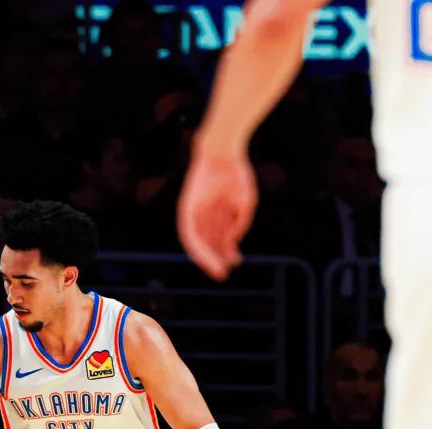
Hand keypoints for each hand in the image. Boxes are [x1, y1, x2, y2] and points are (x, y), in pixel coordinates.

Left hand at [177, 150, 257, 280]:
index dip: (221, 255)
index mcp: (216, 214)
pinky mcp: (185, 207)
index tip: (230, 267)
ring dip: (207, 257)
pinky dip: (197, 244)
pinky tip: (207, 253)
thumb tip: (233, 241)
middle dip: (215, 260)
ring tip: (219, 269)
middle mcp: (203, 215)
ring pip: (199, 241)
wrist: (223, 150)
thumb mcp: (245, 201)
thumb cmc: (236, 174)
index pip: (215, 240)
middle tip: (222, 275)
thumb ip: (240, 222)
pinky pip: (188, 231)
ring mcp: (194, 211)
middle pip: (207, 244)